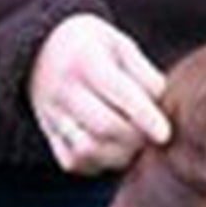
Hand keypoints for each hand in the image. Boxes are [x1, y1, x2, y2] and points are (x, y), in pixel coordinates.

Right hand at [30, 14, 171, 174]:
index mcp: (86, 61)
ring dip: (117, 154)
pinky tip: (110, 150)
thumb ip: (143, 73)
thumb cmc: (93, 46)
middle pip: (106, 127)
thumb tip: (162, 107)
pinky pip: (74, 161)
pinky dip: (97, 163)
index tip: (165, 134)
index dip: (146, 117)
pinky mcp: (49, 135)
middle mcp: (64, 91)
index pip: (121, 94)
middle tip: (152, 135)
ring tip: (132, 144)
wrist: (41, 52)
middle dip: (135, 137)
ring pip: (87, 151)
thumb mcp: (119, 43)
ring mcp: (53, 116)